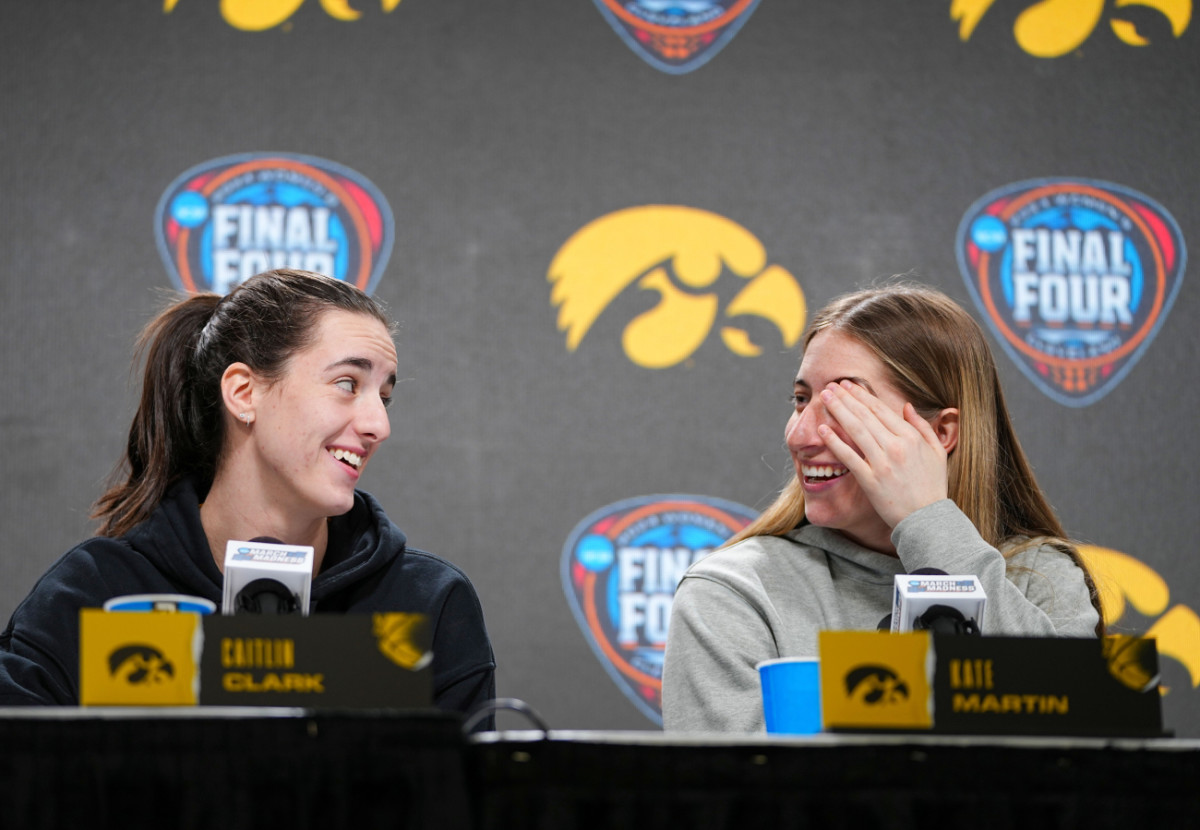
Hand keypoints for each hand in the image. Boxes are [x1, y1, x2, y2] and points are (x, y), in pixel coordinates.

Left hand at [817, 381, 949, 527]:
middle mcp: (896, 447)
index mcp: (911, 438)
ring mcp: (882, 464)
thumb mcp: (937, 452)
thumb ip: (922, 426)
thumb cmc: (932, 485)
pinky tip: (823, 430)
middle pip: (865, 416)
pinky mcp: (870, 480)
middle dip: (846, 398)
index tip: (849, 385)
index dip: (862, 395)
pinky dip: (835, 442)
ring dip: (838, 411)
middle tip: (831, 386)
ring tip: (825, 398)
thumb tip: (906, 406)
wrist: (927, 519)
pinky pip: (849, 457)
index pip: (881, 410)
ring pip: (856, 431)